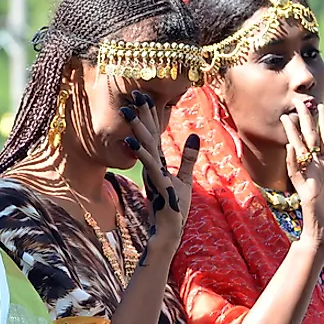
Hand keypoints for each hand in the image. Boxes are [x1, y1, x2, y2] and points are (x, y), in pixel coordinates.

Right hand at [120, 91, 198, 249]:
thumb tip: (195, 135)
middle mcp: (152, 165)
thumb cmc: (175, 207)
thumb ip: (188, 157)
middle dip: (141, 114)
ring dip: (136, 129)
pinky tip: (133, 141)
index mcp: (157, 162)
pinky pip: (149, 165)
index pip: (154, 133)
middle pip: (147, 135)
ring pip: (144, 147)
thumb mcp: (185, 178)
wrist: (169, 230)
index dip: (149, 115)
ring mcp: (153, 174)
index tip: (144, 95)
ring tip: (127, 111)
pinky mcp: (157, 185)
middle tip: (133, 94)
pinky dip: (141, 153)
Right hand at [282, 103, 323, 247]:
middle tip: (300, 104)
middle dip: (305, 123)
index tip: (322, 107)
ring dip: (293, 136)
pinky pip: (296, 173)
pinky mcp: (304, 191)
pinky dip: (293, 161)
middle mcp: (316, 171)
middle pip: (309, 142)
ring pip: (299, 153)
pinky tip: (290, 148)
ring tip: (287, 119)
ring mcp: (308, 179)